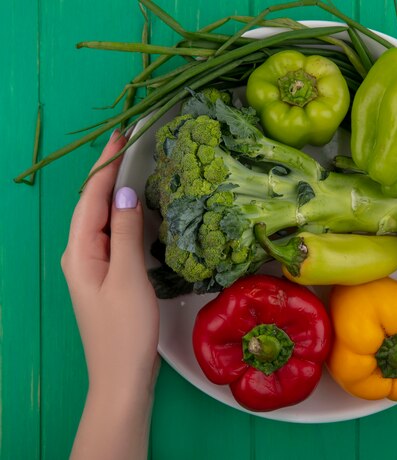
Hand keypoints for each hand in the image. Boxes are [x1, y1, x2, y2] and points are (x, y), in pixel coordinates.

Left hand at [62, 131, 158, 458]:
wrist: (122, 377)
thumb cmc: (124, 329)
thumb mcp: (127, 277)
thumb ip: (125, 233)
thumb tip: (126, 193)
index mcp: (80, 250)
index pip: (92, 197)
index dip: (106, 165)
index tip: (121, 135)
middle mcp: (82, 254)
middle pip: (94, 205)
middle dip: (109, 173)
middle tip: (132, 145)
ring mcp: (94, 266)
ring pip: (105, 220)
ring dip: (118, 194)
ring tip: (138, 169)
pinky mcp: (109, 277)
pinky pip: (115, 237)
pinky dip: (127, 218)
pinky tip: (142, 211)